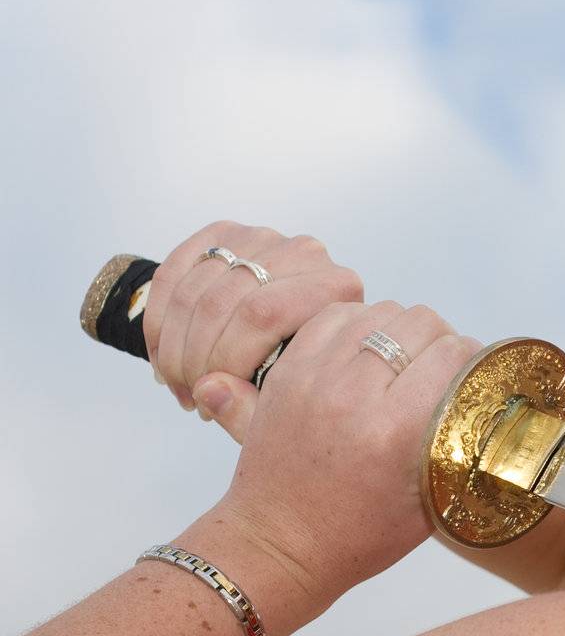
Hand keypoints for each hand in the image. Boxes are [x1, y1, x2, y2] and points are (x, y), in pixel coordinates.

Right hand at [140, 220, 363, 431]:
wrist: (306, 329)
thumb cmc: (309, 372)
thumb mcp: (299, 394)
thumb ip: (261, 402)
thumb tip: (208, 390)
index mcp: (335, 286)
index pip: (261, 314)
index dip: (226, 357)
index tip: (214, 393)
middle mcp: (303, 252)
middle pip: (223, 301)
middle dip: (194, 357)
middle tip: (191, 394)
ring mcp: (263, 238)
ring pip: (193, 289)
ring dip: (172, 345)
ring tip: (178, 383)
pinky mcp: (225, 233)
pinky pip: (173, 272)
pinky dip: (158, 319)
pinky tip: (163, 357)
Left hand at [210, 300, 484, 605]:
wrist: (279, 546)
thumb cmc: (359, 535)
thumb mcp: (430, 501)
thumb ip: (463, 445)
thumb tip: (488, 393)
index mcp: (394, 430)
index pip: (452, 354)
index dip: (472, 357)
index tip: (473, 372)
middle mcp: (353, 395)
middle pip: (418, 322)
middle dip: (440, 338)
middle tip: (440, 364)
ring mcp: (315, 378)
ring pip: (378, 311)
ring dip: (400, 327)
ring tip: (403, 355)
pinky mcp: (288, 371)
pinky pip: (334, 316)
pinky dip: (358, 321)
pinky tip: (367, 346)